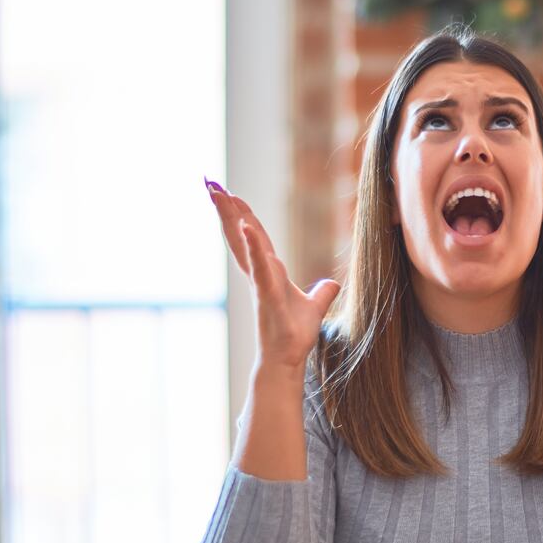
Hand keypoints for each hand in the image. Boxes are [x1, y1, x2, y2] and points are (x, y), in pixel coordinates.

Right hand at [206, 177, 340, 370]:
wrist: (288, 359)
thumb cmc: (294, 335)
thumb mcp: (315, 306)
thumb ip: (322, 293)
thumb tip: (332, 284)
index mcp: (267, 272)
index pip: (253, 236)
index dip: (242, 215)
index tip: (229, 194)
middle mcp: (259, 273)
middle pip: (240, 233)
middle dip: (226, 208)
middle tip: (210, 183)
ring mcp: (260, 283)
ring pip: (243, 243)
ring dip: (232, 218)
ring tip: (219, 193)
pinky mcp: (267, 294)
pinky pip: (259, 266)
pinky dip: (253, 246)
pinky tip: (246, 226)